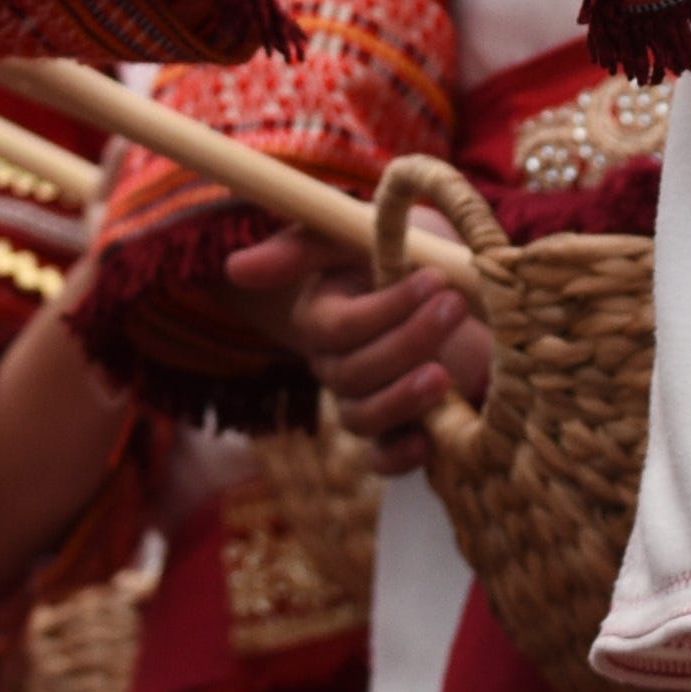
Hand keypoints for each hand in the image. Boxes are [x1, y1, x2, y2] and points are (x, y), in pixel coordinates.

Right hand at [222, 225, 492, 472]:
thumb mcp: (360, 234)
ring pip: (363, 418)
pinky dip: (400, 457)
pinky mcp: (397, 429)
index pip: (339, 327)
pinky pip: (382, 457)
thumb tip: (235, 269)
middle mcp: (335, 365)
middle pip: (353, 373)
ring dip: (403, 399)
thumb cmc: (400, 254)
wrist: (450, 291)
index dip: (386, 308)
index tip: (435, 277)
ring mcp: (364, 401)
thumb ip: (304, 244)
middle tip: (454, 307)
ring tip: (443, 375)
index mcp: (321, 318)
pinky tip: (427, 443)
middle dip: (408, 342)